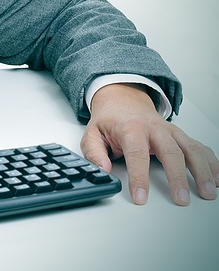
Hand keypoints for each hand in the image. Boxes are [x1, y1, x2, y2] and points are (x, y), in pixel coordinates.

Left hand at [80, 83, 218, 205]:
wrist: (123, 100)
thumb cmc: (110, 120)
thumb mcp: (92, 133)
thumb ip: (94, 152)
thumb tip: (102, 170)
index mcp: (131, 128)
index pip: (136, 153)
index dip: (139, 176)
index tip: (140, 196)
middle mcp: (155, 128)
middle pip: (170, 152)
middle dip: (178, 177)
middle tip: (181, 198)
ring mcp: (171, 131)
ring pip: (191, 149)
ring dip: (202, 171)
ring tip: (207, 192)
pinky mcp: (181, 136)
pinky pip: (200, 148)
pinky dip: (212, 162)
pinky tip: (217, 179)